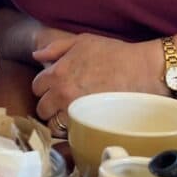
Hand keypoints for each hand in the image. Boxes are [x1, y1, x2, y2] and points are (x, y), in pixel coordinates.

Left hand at [31, 33, 154, 123]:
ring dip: (59, 121)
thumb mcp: (82, 41)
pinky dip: (73, 131)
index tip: (56, 87)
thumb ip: (56, 48)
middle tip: (63, 102)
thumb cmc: (114, 54)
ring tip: (73, 114)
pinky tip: (82, 122)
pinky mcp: (88, 125)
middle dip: (49, 106)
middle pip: (41, 109)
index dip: (45, 87)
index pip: (36, 87)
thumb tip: (35, 54)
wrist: (141, 72)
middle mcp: (61, 94)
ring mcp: (74, 112)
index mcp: (57, 73)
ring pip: (53, 125)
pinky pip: (70, 135)